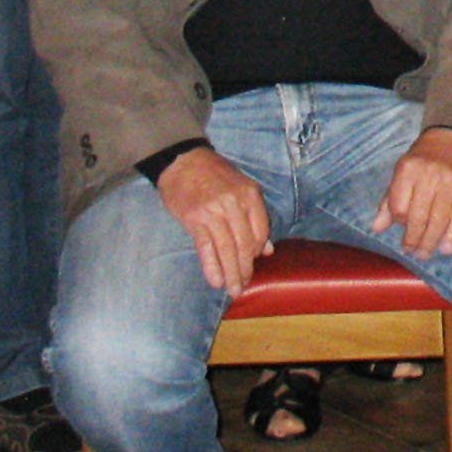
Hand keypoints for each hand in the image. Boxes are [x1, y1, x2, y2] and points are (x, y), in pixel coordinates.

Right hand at [158, 146, 272, 296]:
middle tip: (242, 286)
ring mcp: (214, 212)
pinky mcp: (195, 220)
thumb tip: (268, 249)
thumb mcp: (240, 187)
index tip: (253, 263)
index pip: (260, 230)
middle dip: (245, 269)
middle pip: (245, 244)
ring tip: (232, 290)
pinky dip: (212, 267)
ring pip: (227, 249)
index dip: (257, 251)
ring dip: (231, 274)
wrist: (183, 161)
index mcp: (249, 194)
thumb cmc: (214, 175)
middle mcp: (234, 203)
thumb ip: (255, 216)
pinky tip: (216, 281)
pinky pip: (206, 249)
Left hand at [377, 128, 451, 257]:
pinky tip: (445, 248)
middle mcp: (429, 176)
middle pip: (418, 218)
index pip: (399, 207)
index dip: (398, 221)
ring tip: (424, 254)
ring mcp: (450, 183)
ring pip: (438, 221)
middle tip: (411, 252)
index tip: (401, 226)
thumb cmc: (424, 159)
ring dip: (430, 243)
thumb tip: (377, 228)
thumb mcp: (403, 171)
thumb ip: (390, 199)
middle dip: (413, 240)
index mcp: (408, 169)